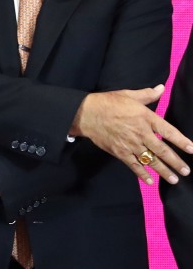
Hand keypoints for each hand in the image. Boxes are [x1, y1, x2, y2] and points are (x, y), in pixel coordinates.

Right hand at [71, 85, 192, 184]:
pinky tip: (150, 181)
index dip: (182, 141)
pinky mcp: (120, 152)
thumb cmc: (108, 103)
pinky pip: (134, 165)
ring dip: (163, 171)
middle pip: (162, 150)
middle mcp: (141, 133)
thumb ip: (148, 94)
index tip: (192, 149)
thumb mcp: (129, 95)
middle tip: (186, 171)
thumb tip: (162, 88)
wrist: (86, 114)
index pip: (169, 132)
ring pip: (150, 160)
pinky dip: (142, 174)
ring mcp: (130, 145)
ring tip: (174, 179)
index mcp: (146, 118)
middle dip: (176, 162)